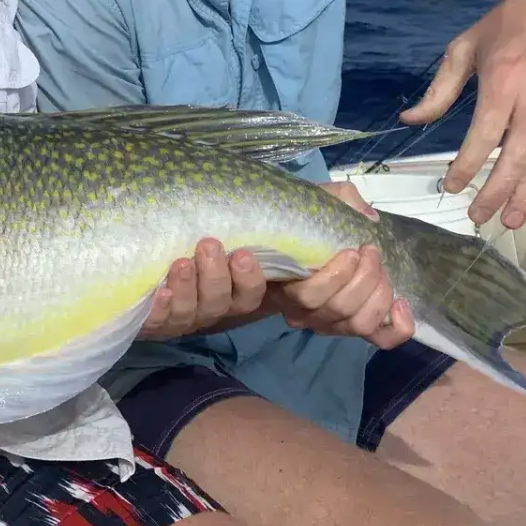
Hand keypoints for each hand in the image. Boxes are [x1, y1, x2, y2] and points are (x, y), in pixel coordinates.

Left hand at [135, 182, 381, 341]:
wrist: (164, 247)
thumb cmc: (236, 224)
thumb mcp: (285, 209)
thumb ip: (326, 207)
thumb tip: (366, 220)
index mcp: (274, 289)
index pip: (314, 305)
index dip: (323, 290)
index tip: (310, 261)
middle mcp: (237, 304)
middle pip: (250, 303)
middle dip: (245, 280)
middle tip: (239, 252)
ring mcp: (200, 312)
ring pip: (208, 307)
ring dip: (204, 282)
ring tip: (192, 256)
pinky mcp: (162, 317)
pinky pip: (166, 318)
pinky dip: (166, 304)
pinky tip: (160, 290)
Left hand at [136, 238, 268, 340]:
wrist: (134, 288)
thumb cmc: (175, 256)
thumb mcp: (200, 249)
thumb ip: (215, 243)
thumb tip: (240, 202)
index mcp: (225, 296)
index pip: (248, 297)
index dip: (249, 279)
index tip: (242, 254)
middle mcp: (204, 311)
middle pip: (218, 303)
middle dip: (216, 274)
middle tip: (209, 245)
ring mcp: (177, 321)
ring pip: (188, 311)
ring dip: (187, 287)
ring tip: (182, 263)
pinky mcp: (150, 325)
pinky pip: (157, 321)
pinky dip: (161, 308)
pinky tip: (161, 292)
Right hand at [263, 181, 411, 348]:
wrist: (305, 247)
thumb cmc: (307, 227)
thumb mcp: (315, 201)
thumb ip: (338, 200)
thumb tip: (368, 218)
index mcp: (286, 284)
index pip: (306, 296)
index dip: (334, 276)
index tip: (352, 250)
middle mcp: (303, 313)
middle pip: (339, 308)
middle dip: (365, 277)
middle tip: (371, 251)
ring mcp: (330, 325)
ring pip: (359, 324)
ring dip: (378, 295)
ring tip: (382, 270)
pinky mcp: (355, 330)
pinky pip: (381, 340)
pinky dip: (397, 326)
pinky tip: (402, 303)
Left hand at [401, 0, 525, 228]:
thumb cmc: (514, 21)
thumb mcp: (467, 45)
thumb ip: (440, 88)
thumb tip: (409, 120)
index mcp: (503, 83)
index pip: (481, 138)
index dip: (465, 168)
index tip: (450, 186)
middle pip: (515, 159)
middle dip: (494, 193)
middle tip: (477, 217)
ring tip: (510, 220)